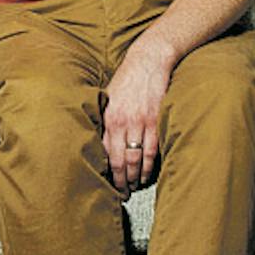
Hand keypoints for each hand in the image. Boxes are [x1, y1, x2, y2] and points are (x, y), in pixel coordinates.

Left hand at [100, 40, 174, 195]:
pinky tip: (146, 175)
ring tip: (133, 187)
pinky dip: (149, 166)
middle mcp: (122, 122)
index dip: (106, 172)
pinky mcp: (156, 120)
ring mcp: (140, 122)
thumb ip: (105, 119)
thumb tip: (98, 142)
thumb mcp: (108, 97)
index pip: (105, 153)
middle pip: (120, 160)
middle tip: (121, 193)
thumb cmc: (127, 79)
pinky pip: (152, 150)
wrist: (149, 61)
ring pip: (136, 158)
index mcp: (108, 118)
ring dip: (134, 177)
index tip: (106, 184)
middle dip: (120, 180)